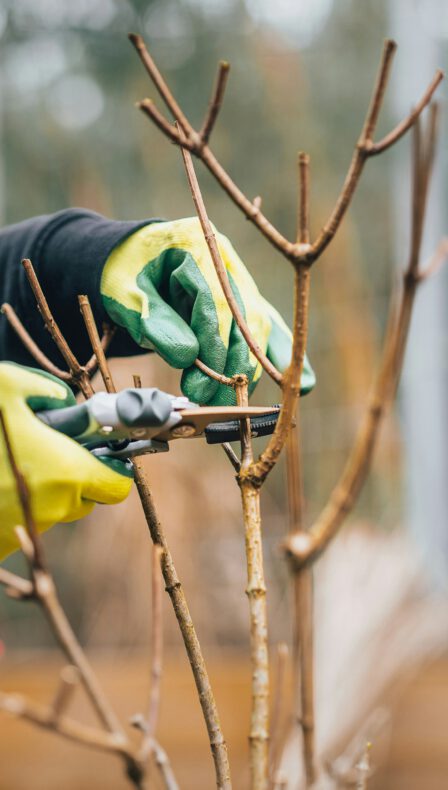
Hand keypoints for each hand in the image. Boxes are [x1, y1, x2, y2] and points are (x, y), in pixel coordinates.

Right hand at [0, 364, 132, 558]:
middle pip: (85, 500)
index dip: (112, 469)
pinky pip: (20, 525)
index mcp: (66, 471)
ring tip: (9, 462)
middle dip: (73, 477)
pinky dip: (12, 506)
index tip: (97, 454)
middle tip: (44, 451)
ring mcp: (23, 532)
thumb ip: (48, 391)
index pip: (117, 487)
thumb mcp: (8, 386)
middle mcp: (52, 508)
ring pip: (52, 512)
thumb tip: (63, 400)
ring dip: (41, 491)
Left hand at [101, 218, 314, 404]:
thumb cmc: (124, 274)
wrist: (132, 258)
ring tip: (228, 402)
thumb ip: (153, 321)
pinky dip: (281, 356)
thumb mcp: (124, 293)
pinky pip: (268, 329)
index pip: (217, 301)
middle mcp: (227, 261)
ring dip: (249, 368)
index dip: (213, 345)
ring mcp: (241, 281)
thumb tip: (188, 357)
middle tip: (208, 399)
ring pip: (259, 327)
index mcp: (198, 244)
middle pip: (245, 316)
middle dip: (232, 364)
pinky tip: (302, 385)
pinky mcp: (245, 301)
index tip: (202, 383)